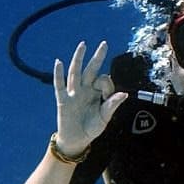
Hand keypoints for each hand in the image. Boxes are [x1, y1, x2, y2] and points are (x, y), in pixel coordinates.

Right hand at [54, 42, 127, 156]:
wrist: (76, 140)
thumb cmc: (91, 128)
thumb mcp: (104, 117)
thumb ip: (112, 105)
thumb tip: (125, 94)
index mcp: (96, 92)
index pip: (103, 80)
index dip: (108, 86)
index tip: (107, 97)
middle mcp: (85, 89)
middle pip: (91, 69)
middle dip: (97, 57)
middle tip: (104, 44)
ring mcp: (73, 93)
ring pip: (75, 72)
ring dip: (79, 58)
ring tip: (83, 45)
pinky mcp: (62, 100)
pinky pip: (59, 85)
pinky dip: (58, 74)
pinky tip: (58, 62)